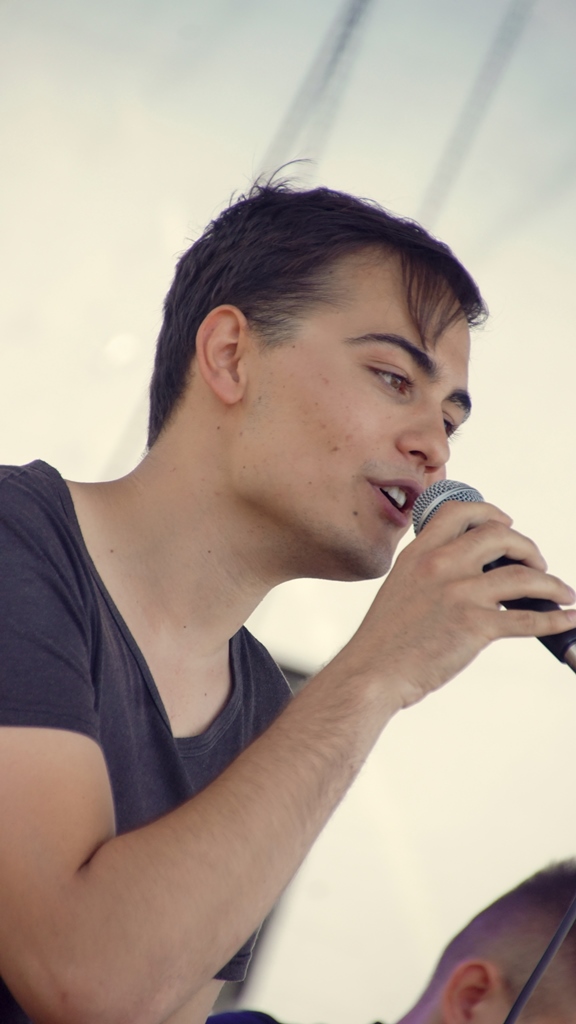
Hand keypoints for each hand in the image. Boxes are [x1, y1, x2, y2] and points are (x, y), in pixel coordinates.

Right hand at [342, 500, 575, 709]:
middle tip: (537, 565)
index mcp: (419, 552)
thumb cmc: (384, 639)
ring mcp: (459, 593)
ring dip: (551, 584)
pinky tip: (567, 619)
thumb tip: (470, 573)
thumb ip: (429, 571)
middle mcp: (441, 564)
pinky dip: (555, 618)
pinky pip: (528, 618)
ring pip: (523, 575)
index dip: (490, 512)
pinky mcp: (475, 625)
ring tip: (561, 592)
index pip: (459, 512)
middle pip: (500, 536)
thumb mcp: (400, 586)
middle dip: (527, 548)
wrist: (372, 672)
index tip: (506, 523)